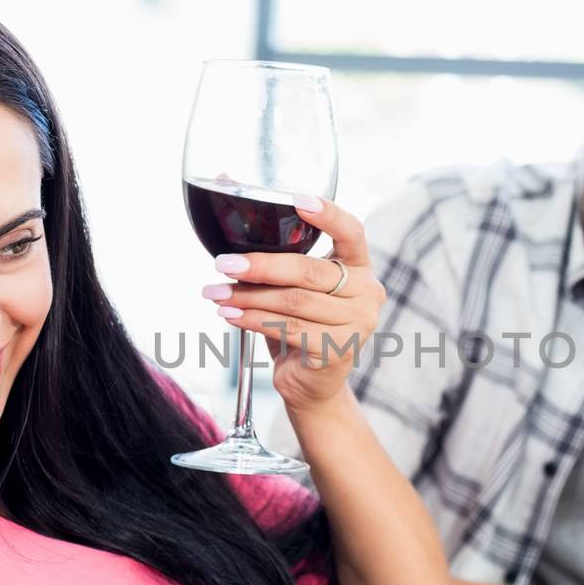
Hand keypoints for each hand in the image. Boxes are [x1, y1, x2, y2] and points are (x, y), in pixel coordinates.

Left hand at [204, 198, 384, 413]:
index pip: (352, 233)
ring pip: (294, 301)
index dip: (328, 215)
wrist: (312, 384)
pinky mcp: (339, 350)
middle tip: (223, 263)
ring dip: (248, 296)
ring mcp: (358, 323)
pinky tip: (231, 316)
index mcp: (359, 267)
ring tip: (216, 294)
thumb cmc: (300, 326)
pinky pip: (288, 328)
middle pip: (309, 271)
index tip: (297, 200)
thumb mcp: (294, 287)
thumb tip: (228, 205)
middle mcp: (367, 292)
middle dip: (261, 266)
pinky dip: (253, 320)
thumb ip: (276, 257)